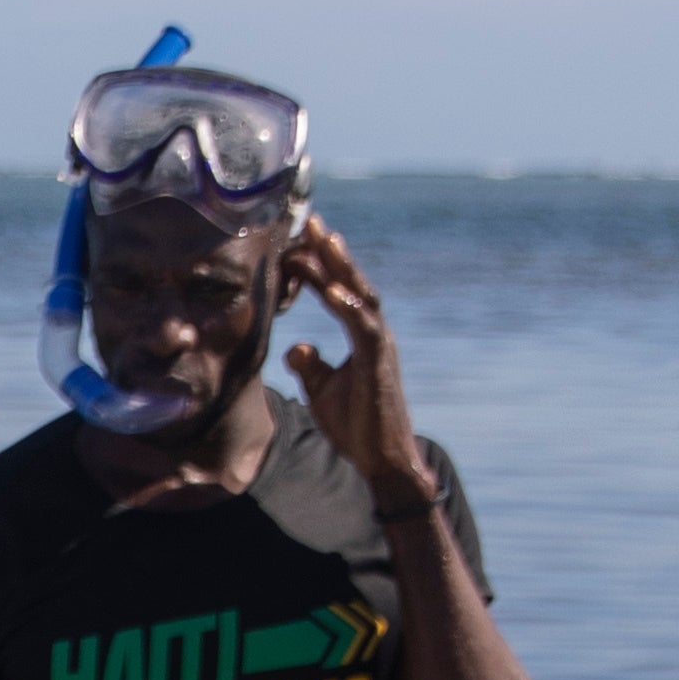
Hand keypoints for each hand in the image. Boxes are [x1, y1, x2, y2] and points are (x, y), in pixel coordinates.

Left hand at [277, 213, 428, 499]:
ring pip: (361, 296)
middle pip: (351, 283)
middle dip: (331, 251)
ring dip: (341, 267)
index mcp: (361, 335)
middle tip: (311, 220)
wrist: (382, 459)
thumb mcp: (322, 390)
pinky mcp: (379, 363)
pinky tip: (331, 288)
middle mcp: (374, 333)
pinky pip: (364, 328)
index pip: (337, 291)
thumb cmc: (356, 425)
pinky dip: (348, 306)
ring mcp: (379, 345)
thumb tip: (296, 345)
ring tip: (325, 239)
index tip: (296, 240)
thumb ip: (310, 364)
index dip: (317, 266)